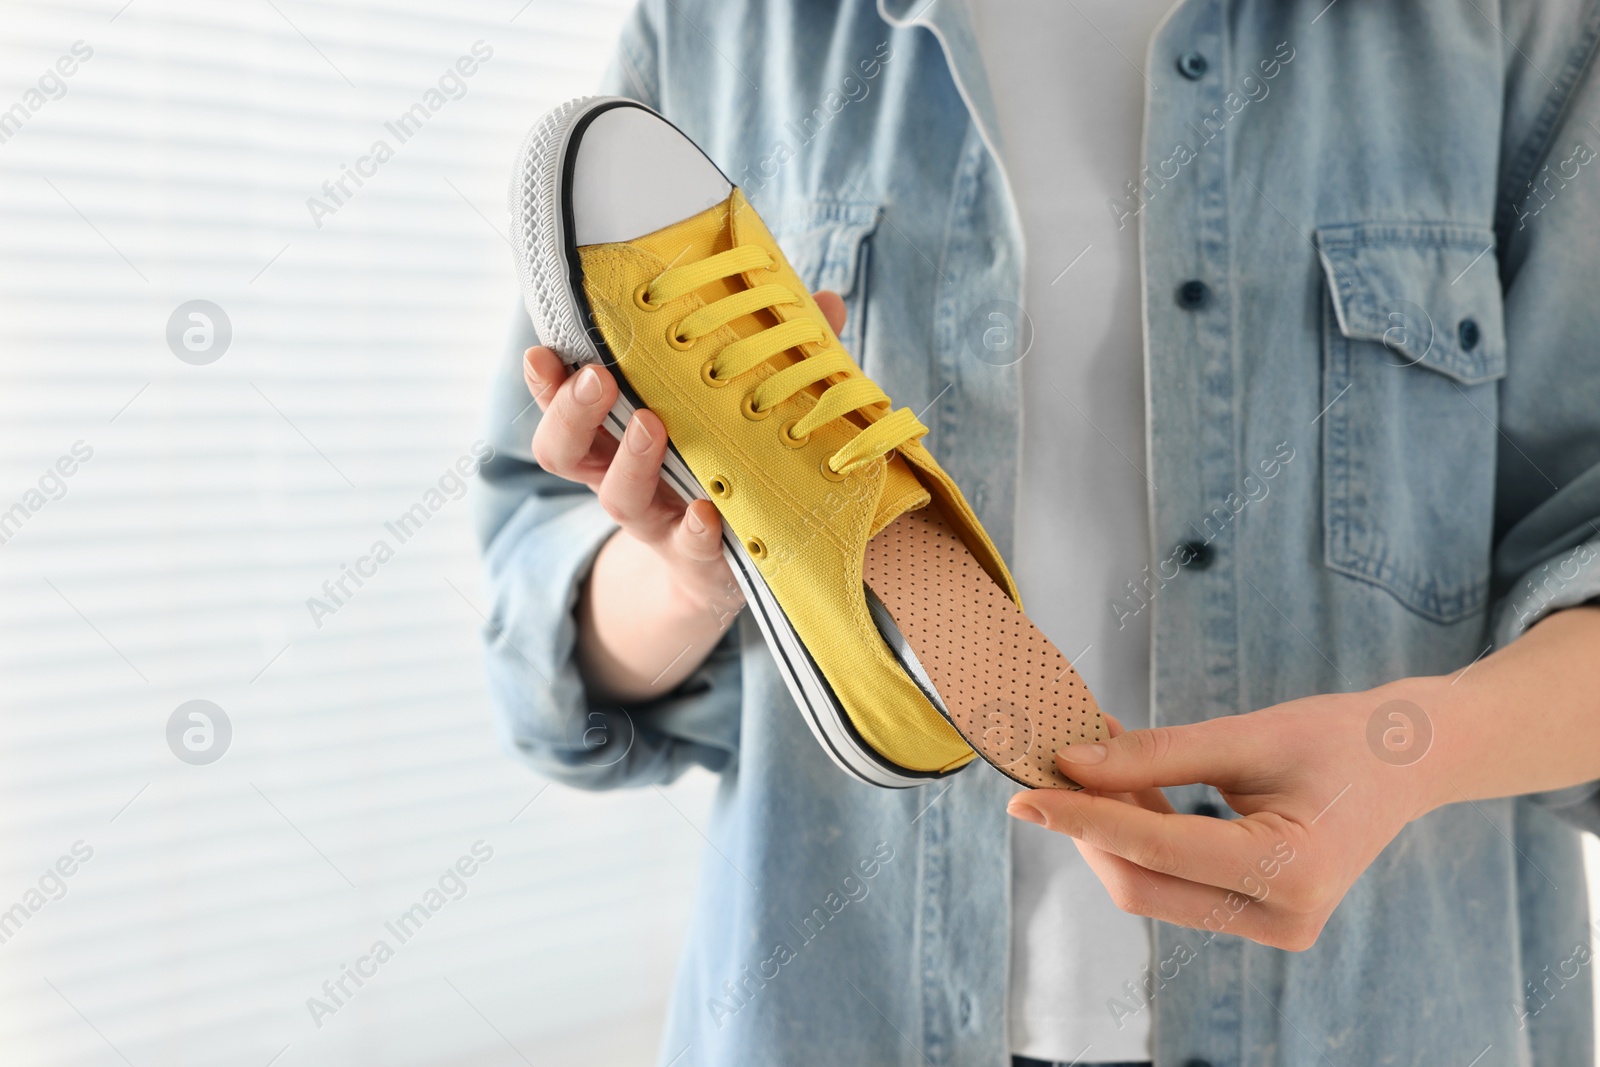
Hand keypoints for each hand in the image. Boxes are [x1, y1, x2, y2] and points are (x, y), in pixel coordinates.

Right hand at [526, 290, 848, 700]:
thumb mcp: (734, 412)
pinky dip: (696, 529)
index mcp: (616, 437)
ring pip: (618, 498)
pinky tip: (707, 511)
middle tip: (597, 377)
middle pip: (566, 452)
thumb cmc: (727, 468)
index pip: (564, 406)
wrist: (731, 569)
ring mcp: (656, 522)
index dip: (546, 383)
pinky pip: (688, 546)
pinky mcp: (696, 558)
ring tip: (651, 425)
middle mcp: (621, 478)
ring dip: (631, 460)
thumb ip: (772, 356)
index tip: (543, 351)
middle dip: (572, 412)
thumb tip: (825, 301)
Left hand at [1005, 683, 1441, 950]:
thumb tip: (1071, 763)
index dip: (1081, 818)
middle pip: (1143, 883)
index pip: (1155, 850)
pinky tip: (1121, 787)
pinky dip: (1142, 837)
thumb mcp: (1250, 735)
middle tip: (1051, 766)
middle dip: (1088, 827)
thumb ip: (1157, 755)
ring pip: (1153, 886)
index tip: (1023, 793)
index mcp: (1290, 872)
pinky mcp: (1259, 916)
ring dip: (1110, 830)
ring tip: (1087, 764)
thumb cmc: (1343, 738)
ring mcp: (1272, 926)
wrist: (1412, 761)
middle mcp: (1282, 917)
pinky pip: (1177, 882)